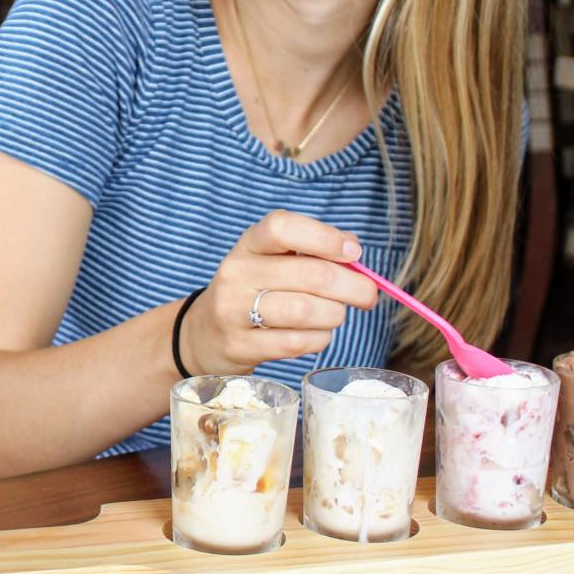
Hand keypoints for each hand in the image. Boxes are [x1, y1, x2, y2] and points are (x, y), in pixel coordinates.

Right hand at [178, 210, 378, 375]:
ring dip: (335, 315)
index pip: (283, 227)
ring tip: (335, 315)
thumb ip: (314, 251)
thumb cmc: (255, 290)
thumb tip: (354, 251)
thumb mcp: (275, 261)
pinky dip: (319, 339)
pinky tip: (316, 334)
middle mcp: (237, 272)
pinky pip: (296, 342)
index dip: (324, 238)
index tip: (354, 253)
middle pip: (310, 275)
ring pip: (306, 311)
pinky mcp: (239, 345)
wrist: (204, 333)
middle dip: (352, 286)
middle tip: (368, 295)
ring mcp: (233, 310)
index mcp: (250, 243)